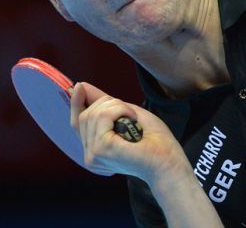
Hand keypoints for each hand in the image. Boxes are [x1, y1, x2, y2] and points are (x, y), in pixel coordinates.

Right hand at [70, 82, 188, 184]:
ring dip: (117, 106)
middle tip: (129, 111)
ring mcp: (94, 154)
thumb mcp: (127, 115)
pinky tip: (133, 119)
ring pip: (93, 114)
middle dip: (107, 103)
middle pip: (84, 116)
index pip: (77, 124)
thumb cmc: (155, 141)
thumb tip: (80, 86)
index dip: (76, 104)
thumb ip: (104, 105)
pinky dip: (120, 110)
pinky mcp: (101, 149)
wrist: (169, 160)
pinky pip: (102, 117)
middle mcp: (91, 156)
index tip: (80, 86)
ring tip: (133, 117)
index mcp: (96, 151)